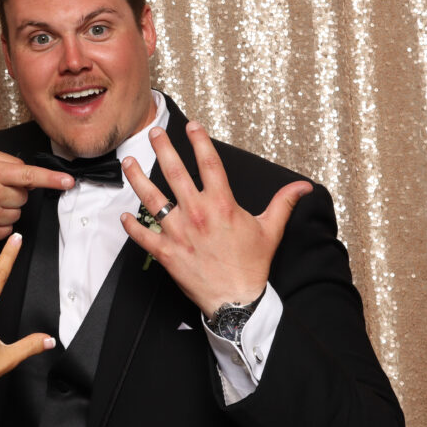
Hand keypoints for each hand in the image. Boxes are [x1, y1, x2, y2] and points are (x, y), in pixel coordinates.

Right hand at [0, 150, 72, 240]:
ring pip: (18, 213)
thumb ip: (8, 161)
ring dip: (9, 208)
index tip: (68, 181)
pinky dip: (2, 223)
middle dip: (16, 192)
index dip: (51, 179)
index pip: (29, 175)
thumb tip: (30, 174)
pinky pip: (9, 228)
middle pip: (25, 196)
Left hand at [119, 122, 312, 317]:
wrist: (237, 301)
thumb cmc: (252, 265)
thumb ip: (283, 203)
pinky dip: (131, 226)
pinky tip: (123, 216)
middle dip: (162, 149)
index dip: (200, 141)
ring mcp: (179, 232)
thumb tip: (304, 186)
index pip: (209, 163)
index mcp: (222, 204)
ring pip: (152, 199)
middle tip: (153, 132)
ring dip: (137, 178)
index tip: (192, 125)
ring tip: (128, 162)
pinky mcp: (166, 252)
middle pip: (175, 173)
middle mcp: (197, 213)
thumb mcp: (270, 230)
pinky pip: (143, 235)